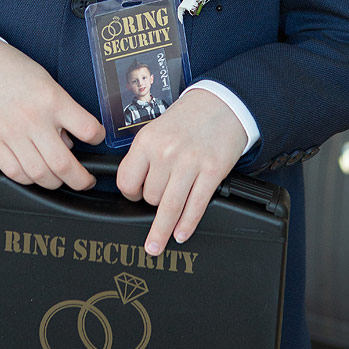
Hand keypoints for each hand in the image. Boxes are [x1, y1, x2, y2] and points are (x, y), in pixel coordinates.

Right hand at [0, 36, 104, 190]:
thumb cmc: (10, 68)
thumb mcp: (45, 81)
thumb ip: (60, 111)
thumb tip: (69, 141)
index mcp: (51, 99)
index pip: (88, 129)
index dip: (98, 138)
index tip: (97, 140)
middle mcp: (33, 119)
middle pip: (63, 164)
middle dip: (81, 180)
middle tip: (86, 180)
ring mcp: (11, 134)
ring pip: (40, 175)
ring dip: (56, 183)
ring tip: (60, 179)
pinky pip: (15, 173)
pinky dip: (29, 180)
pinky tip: (35, 174)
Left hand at [116, 88, 247, 254]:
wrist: (221, 104)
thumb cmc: (188, 117)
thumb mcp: (156, 128)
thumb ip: (145, 156)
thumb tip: (135, 185)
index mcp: (147, 141)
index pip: (127, 180)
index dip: (129, 193)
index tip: (134, 196)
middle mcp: (166, 153)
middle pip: (150, 196)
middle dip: (152, 203)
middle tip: (157, 201)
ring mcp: (190, 164)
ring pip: (169, 207)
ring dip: (162, 230)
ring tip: (156, 245)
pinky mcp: (212, 172)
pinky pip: (195, 206)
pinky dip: (187, 224)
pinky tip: (180, 234)